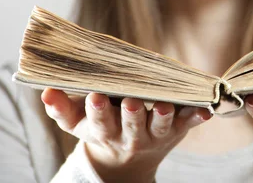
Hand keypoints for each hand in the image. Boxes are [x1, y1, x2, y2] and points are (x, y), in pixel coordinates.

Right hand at [41, 89, 211, 182]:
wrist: (126, 161)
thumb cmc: (101, 129)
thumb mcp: (77, 123)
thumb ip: (61, 108)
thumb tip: (46, 91)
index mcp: (105, 131)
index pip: (100, 121)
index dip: (97, 110)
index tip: (96, 96)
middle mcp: (131, 135)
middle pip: (131, 125)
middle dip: (131, 113)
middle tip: (132, 101)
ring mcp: (155, 134)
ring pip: (160, 127)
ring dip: (163, 117)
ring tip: (166, 106)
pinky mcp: (175, 130)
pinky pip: (187, 124)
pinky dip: (197, 118)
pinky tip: (206, 111)